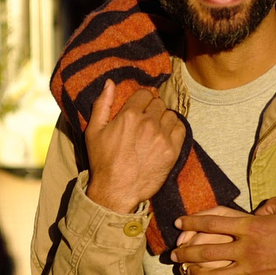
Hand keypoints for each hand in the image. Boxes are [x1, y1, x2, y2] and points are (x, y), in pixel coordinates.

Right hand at [84, 83, 185, 213]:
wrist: (116, 191)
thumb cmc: (103, 162)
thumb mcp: (93, 131)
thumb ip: (102, 104)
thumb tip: (110, 83)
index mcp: (130, 115)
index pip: (145, 93)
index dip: (141, 100)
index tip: (139, 109)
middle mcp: (148, 123)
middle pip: (158, 103)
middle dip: (152, 110)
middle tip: (145, 122)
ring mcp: (162, 137)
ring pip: (171, 115)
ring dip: (164, 120)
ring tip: (155, 131)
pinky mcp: (172, 151)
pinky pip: (181, 129)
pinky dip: (175, 130)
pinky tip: (165, 137)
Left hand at [172, 199, 275, 274]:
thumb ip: (271, 204)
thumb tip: (261, 209)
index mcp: (250, 226)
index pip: (212, 223)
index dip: (192, 222)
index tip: (179, 223)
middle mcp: (245, 249)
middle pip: (206, 252)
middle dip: (185, 253)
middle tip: (173, 255)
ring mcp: (251, 270)